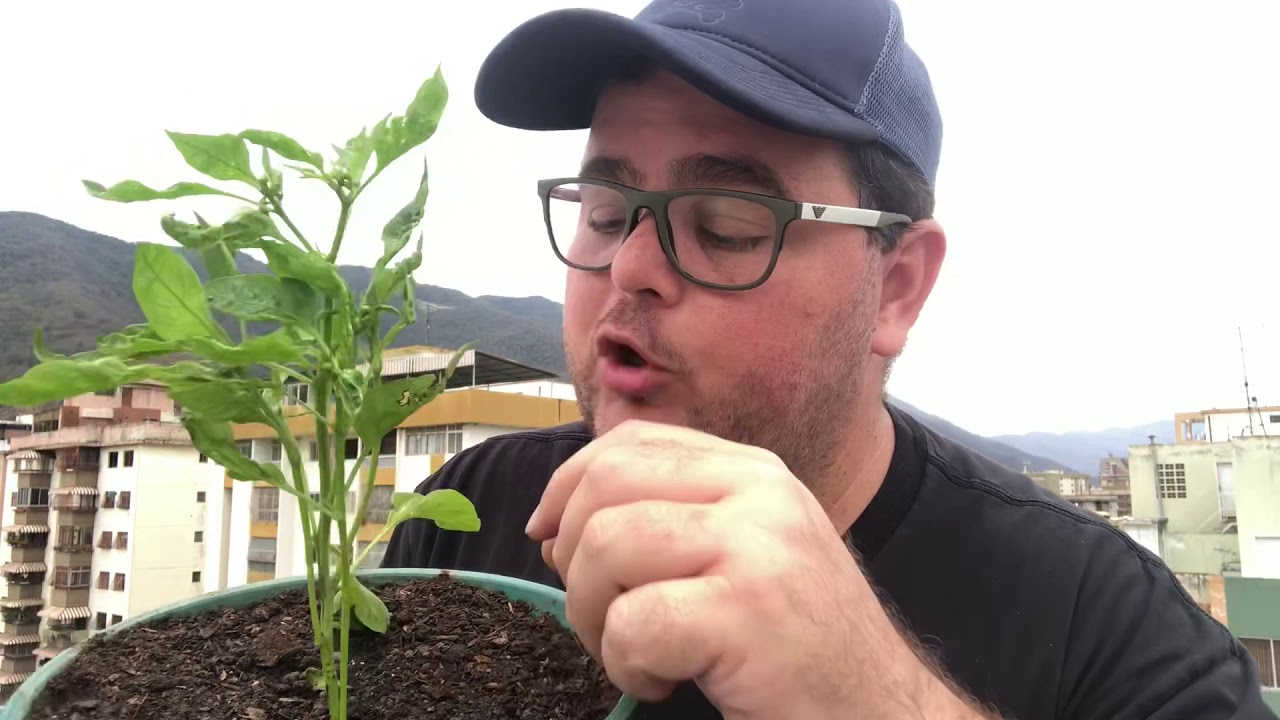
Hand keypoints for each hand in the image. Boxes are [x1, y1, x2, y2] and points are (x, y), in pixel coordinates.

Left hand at [525, 420, 985, 719]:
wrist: (878, 711)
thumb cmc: (797, 646)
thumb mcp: (742, 556)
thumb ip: (667, 521)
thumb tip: (553, 524)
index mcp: (752, 471)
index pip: (629, 443)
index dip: (567, 483)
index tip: (546, 534)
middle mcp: (758, 491)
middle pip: (605, 485)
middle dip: (574, 557)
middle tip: (601, 616)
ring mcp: (757, 545)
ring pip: (606, 547)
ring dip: (595, 617)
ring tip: (637, 654)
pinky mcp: (748, 609)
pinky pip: (634, 623)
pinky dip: (627, 665)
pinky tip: (665, 681)